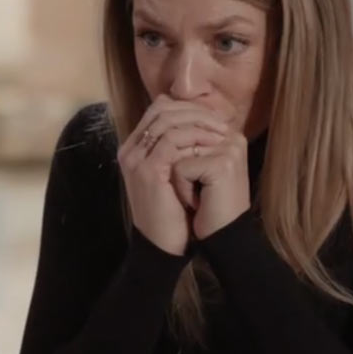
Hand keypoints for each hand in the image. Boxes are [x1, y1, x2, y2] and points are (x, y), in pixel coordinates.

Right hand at [117, 96, 228, 254]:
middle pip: (161, 110)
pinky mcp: (148, 171)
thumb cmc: (173, 212)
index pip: (158, 110)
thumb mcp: (173, 175)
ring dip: (199, 123)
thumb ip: (178, 150)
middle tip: (221, 119)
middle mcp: (130, 151)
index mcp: (134, 149)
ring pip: (167, 122)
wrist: (164, 245)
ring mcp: (136, 160)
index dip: (187, 107)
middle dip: (195, 111)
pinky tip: (214, 143)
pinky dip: (195, 138)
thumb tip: (201, 123)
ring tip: (222, 131)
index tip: (213, 116)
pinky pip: (172, 142)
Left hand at [171, 126, 250, 239]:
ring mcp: (228, 149)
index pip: (186, 122)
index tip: (182, 175)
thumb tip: (160, 117)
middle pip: (179, 135)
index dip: (171, 148)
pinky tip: (196, 205)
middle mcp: (231, 136)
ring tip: (191, 197)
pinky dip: (182, 190)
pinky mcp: (221, 164)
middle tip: (187, 189)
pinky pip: (181, 168)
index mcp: (227, 133)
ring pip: (177, 151)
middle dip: (174, 165)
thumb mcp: (195, 168)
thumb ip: (186, 142)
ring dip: (176, 178)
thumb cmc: (207, 204)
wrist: (222, 237)